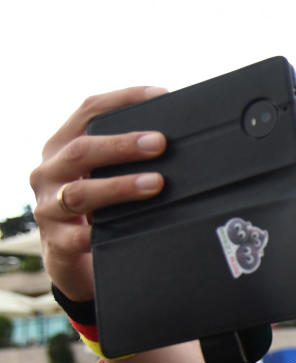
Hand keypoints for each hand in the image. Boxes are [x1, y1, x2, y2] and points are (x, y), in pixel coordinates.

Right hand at [30, 87, 167, 300]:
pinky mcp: (57, 244)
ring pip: (80, 193)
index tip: (159, 95)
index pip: (88, 111)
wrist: (71, 261)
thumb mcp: (102, 176)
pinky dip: (103, 233)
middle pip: (82, 149)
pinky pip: (80, 238)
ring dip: (120, 186)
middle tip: (159, 143)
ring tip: (155, 184)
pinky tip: (128, 229)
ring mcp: (50, 208)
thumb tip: (173, 140)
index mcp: (62, 147)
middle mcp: (49, 172)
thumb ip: (125, 158)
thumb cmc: (94, 209)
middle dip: (123, 145)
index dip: (123, 99)